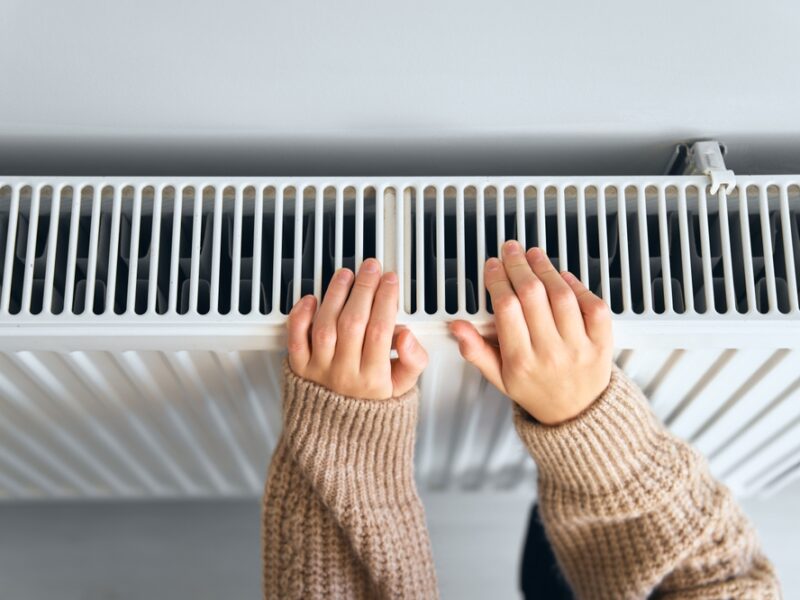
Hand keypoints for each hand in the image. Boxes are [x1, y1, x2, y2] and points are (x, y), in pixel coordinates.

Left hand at [286, 258, 427, 399]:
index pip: (380, 331)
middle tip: (371, 268)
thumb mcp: (403, 387)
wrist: (340, 430)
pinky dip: (300, 316)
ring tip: (346, 275)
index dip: (385, 300)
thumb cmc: (372, 402)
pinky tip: (311, 299)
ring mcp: (319, 370)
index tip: (390, 281)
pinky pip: (296, 339)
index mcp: (373, 379)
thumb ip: (413, 361)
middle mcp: (344, 374)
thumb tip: (407, 336)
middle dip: (364, 289)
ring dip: (335, 295)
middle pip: (353, 323)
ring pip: (325, 326)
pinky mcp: (299, 367)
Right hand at [449, 241, 612, 424]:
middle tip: (511, 250)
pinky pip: (593, 306)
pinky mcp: (602, 343)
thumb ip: (476, 350)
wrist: (576, 415)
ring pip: (562, 296)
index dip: (498, 280)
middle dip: (519, 265)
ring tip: (534, 256)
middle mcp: (550, 353)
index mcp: (521, 361)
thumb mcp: (498, 378)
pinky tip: (564, 277)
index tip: (493, 267)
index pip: (507, 309)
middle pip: (533, 295)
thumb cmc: (536, 391)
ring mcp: (578, 347)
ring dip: (546, 269)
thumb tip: (457, 327)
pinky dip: (579, 287)